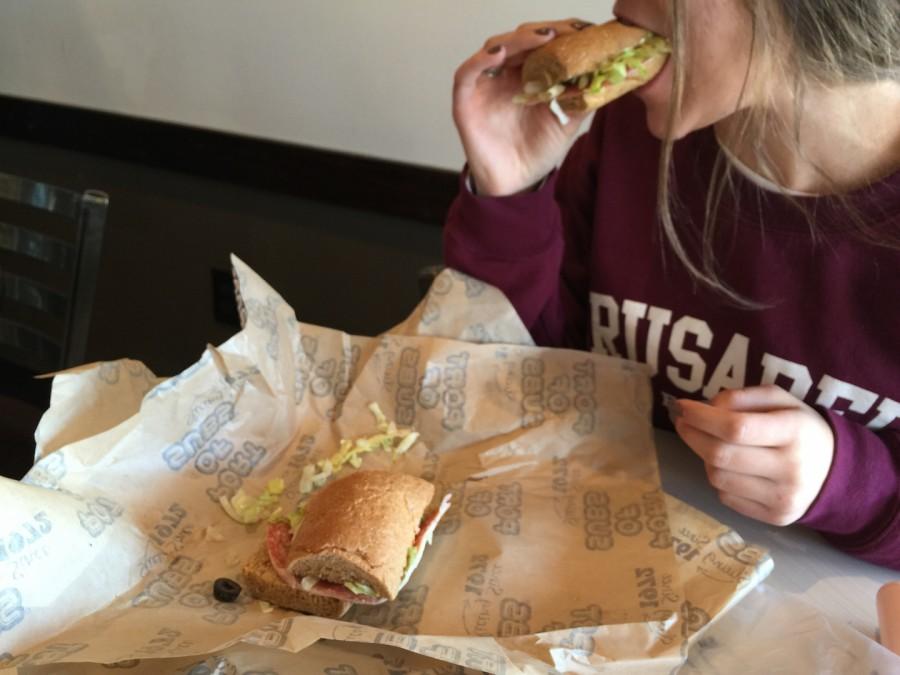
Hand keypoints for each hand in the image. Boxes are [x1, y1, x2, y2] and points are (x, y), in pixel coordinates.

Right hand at [452, 19, 593, 195]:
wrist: (516, 184)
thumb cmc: (537, 152)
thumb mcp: (569, 121)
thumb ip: (582, 96)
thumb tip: (606, 73)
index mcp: (530, 75)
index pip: (542, 43)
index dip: (561, 32)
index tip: (583, 31)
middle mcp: (507, 75)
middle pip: (520, 39)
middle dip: (543, 32)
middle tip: (566, 32)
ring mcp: (485, 86)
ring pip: (495, 48)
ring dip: (518, 40)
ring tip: (542, 37)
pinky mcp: (465, 101)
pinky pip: (466, 74)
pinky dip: (480, 60)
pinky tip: (498, 54)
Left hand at [672, 385, 834, 525]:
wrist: (835, 472)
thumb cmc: (799, 428)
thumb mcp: (780, 400)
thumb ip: (742, 397)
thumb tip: (705, 407)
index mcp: (795, 431)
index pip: (737, 427)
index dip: (702, 417)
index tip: (682, 407)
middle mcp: (791, 468)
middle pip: (721, 455)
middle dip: (692, 435)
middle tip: (683, 422)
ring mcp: (783, 498)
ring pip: (718, 478)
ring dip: (705, 458)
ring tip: (711, 444)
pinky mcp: (775, 518)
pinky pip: (726, 497)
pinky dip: (718, 479)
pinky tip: (729, 467)